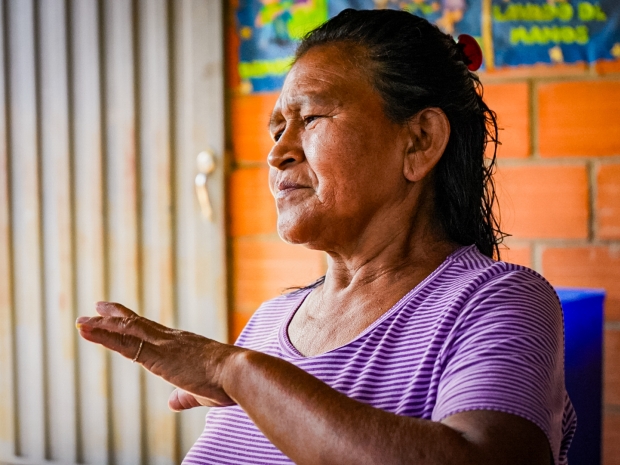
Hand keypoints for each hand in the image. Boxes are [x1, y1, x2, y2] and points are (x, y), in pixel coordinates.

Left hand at [76, 301, 240, 409]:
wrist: (238, 372)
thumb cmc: (227, 382)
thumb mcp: (201, 392)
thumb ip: (184, 397)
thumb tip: (172, 403)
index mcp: (182, 345)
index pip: (152, 330)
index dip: (133, 323)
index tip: (118, 314)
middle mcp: (170, 339)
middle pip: (137, 324)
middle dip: (115, 317)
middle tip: (96, 309)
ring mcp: (162, 345)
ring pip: (126, 330)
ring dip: (101, 325)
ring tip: (81, 321)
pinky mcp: (156, 355)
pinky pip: (124, 343)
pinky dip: (103, 336)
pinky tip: (87, 331)